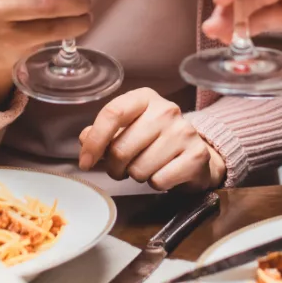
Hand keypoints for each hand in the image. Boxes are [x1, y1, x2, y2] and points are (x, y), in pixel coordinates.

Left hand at [77, 87, 226, 190]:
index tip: (85, 161)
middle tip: (122, 168)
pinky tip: (164, 173)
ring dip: (136, 176)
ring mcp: (184, 132)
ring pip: (138, 169)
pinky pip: (159, 181)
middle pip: (121, 149)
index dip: (94, 142)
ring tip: (146, 168)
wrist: (196, 154)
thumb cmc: (156, 141)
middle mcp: (166, 110)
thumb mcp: (129, 129)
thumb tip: (85, 139)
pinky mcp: (196, 155)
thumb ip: (103, 132)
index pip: (112, 114)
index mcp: (145, 98)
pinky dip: (156, 184)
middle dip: (115, 167)